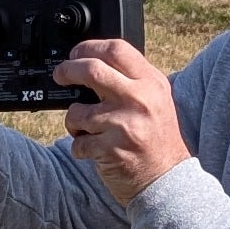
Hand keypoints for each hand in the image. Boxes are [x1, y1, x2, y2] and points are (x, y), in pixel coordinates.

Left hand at [57, 39, 187, 202]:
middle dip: (68, 71)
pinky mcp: (111, 149)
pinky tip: (94, 150)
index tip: (76, 54)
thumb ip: (133, 80)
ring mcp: (125, 124)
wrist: (169, 181)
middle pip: (91, 70)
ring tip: (87, 130)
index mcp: (151, 83)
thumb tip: (94, 61)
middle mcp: (139, 100)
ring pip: (78, 111)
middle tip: (60, 75)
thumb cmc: (159, 140)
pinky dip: (80, 147)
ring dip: (74, 122)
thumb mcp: (156, 100)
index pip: (116, 49)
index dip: (89, 47)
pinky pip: (78, 143)